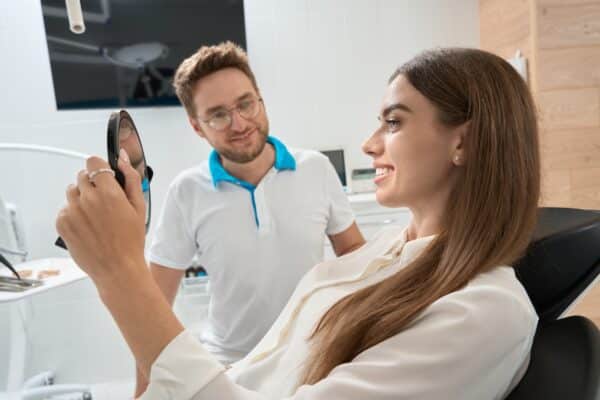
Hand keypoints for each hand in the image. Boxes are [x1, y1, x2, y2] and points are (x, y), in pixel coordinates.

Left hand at [56, 149, 145, 288]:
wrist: (118, 268)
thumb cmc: (131, 240)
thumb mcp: (139, 207)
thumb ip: (131, 179)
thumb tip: (124, 159)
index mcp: (108, 192)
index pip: (93, 162)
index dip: (100, 169)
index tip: (105, 178)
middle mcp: (87, 199)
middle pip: (82, 176)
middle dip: (93, 185)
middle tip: (104, 203)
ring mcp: (72, 211)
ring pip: (72, 192)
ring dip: (82, 199)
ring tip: (95, 217)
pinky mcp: (62, 223)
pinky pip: (65, 209)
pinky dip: (74, 214)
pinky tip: (88, 226)